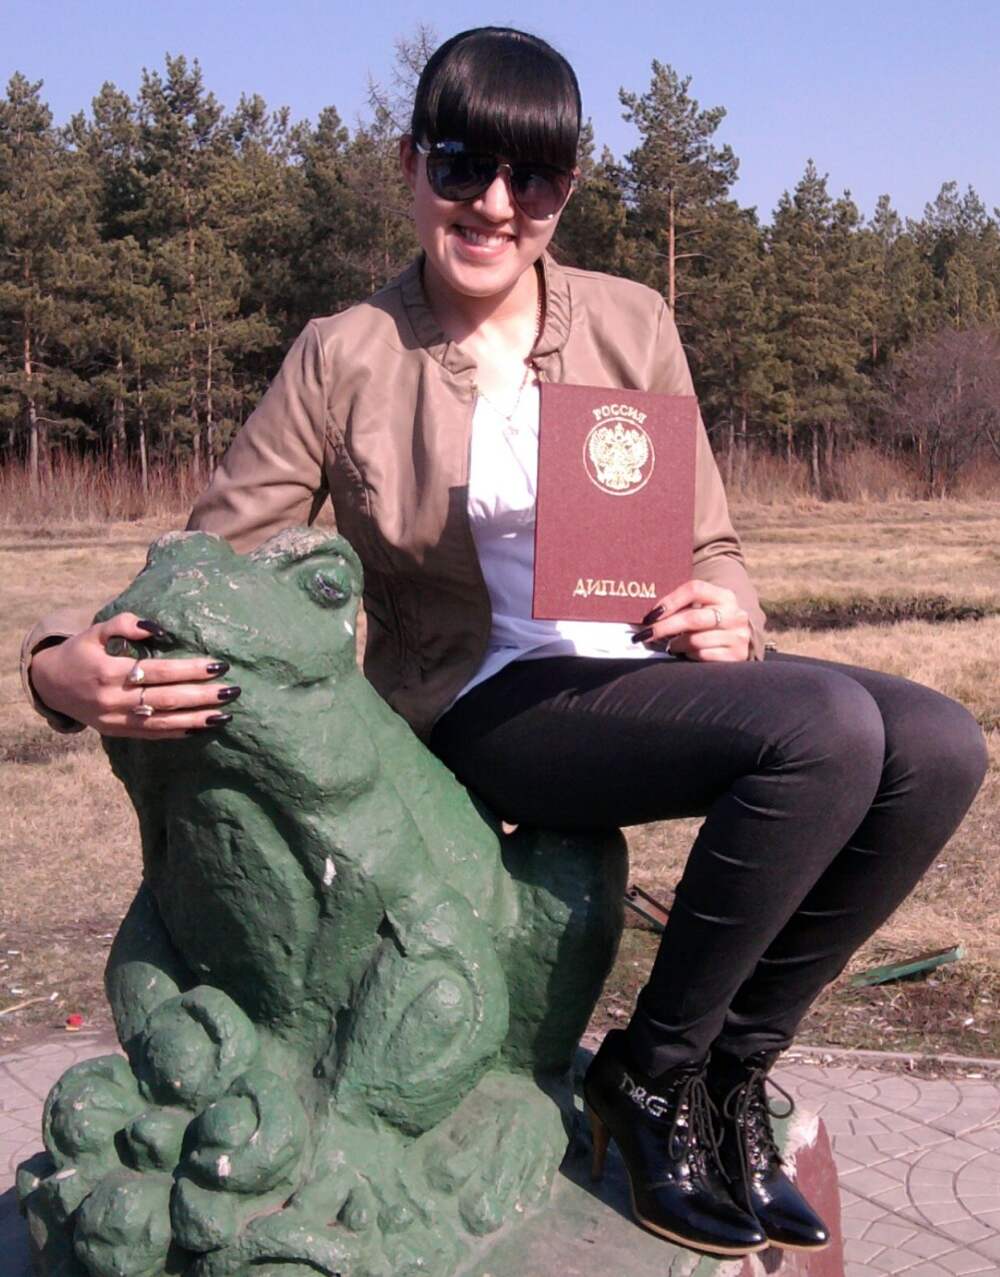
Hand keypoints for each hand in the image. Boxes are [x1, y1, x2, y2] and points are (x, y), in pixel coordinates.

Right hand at [30, 613, 240, 739]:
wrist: (51, 685)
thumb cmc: (79, 652)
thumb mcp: (95, 630)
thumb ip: (124, 624)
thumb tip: (158, 628)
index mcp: (109, 672)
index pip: (159, 672)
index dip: (190, 670)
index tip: (218, 666)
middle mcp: (114, 699)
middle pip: (166, 699)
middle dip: (202, 696)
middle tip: (232, 691)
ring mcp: (116, 720)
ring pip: (163, 722)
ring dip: (196, 719)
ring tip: (225, 715)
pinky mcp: (117, 732)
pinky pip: (151, 734)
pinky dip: (177, 732)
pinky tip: (200, 728)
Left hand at [630, 580, 750, 662]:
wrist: (737, 643)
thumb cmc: (710, 624)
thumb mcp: (702, 609)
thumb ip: (681, 607)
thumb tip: (650, 616)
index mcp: (724, 596)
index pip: (694, 589)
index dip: (670, 601)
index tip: (652, 614)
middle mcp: (735, 614)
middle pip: (693, 618)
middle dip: (665, 627)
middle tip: (647, 634)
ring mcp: (738, 636)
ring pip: (695, 640)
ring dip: (677, 644)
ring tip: (672, 645)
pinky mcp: (737, 655)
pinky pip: (702, 656)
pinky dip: (689, 655)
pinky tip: (688, 652)